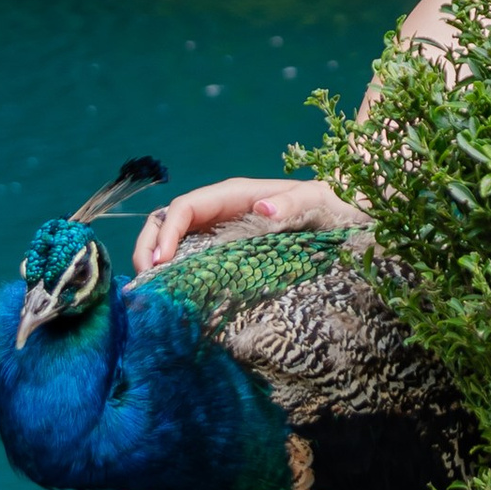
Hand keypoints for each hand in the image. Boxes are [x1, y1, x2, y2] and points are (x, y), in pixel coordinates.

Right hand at [132, 173, 356, 273]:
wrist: (345, 214)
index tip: (160, 262)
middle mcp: (220, 209)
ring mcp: (220, 228)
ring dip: (155, 259)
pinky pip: (190, 256)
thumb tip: (263, 208)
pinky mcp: (224, 249)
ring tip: (150, 291)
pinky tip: (172, 295)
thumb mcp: (317, 200)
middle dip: (149, 246)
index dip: (167, 231)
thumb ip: (293, 202)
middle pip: (168, 220)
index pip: (186, 206)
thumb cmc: (332, 204)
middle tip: (145, 282)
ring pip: (173, 237)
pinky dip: (173, 272)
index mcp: (234, 194)